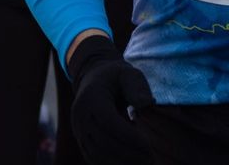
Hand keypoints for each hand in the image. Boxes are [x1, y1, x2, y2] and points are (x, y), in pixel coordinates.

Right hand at [66, 34, 153, 164]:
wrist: (92, 79)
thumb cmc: (116, 77)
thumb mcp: (128, 73)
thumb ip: (137, 86)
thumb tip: (146, 103)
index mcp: (91, 97)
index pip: (108, 122)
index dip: (128, 136)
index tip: (148, 145)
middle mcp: (80, 115)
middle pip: (102, 142)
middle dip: (128, 153)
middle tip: (150, 158)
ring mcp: (78, 129)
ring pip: (96, 154)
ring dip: (120, 162)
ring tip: (144, 162)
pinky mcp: (81, 140)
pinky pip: (94, 158)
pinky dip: (111, 163)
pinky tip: (131, 162)